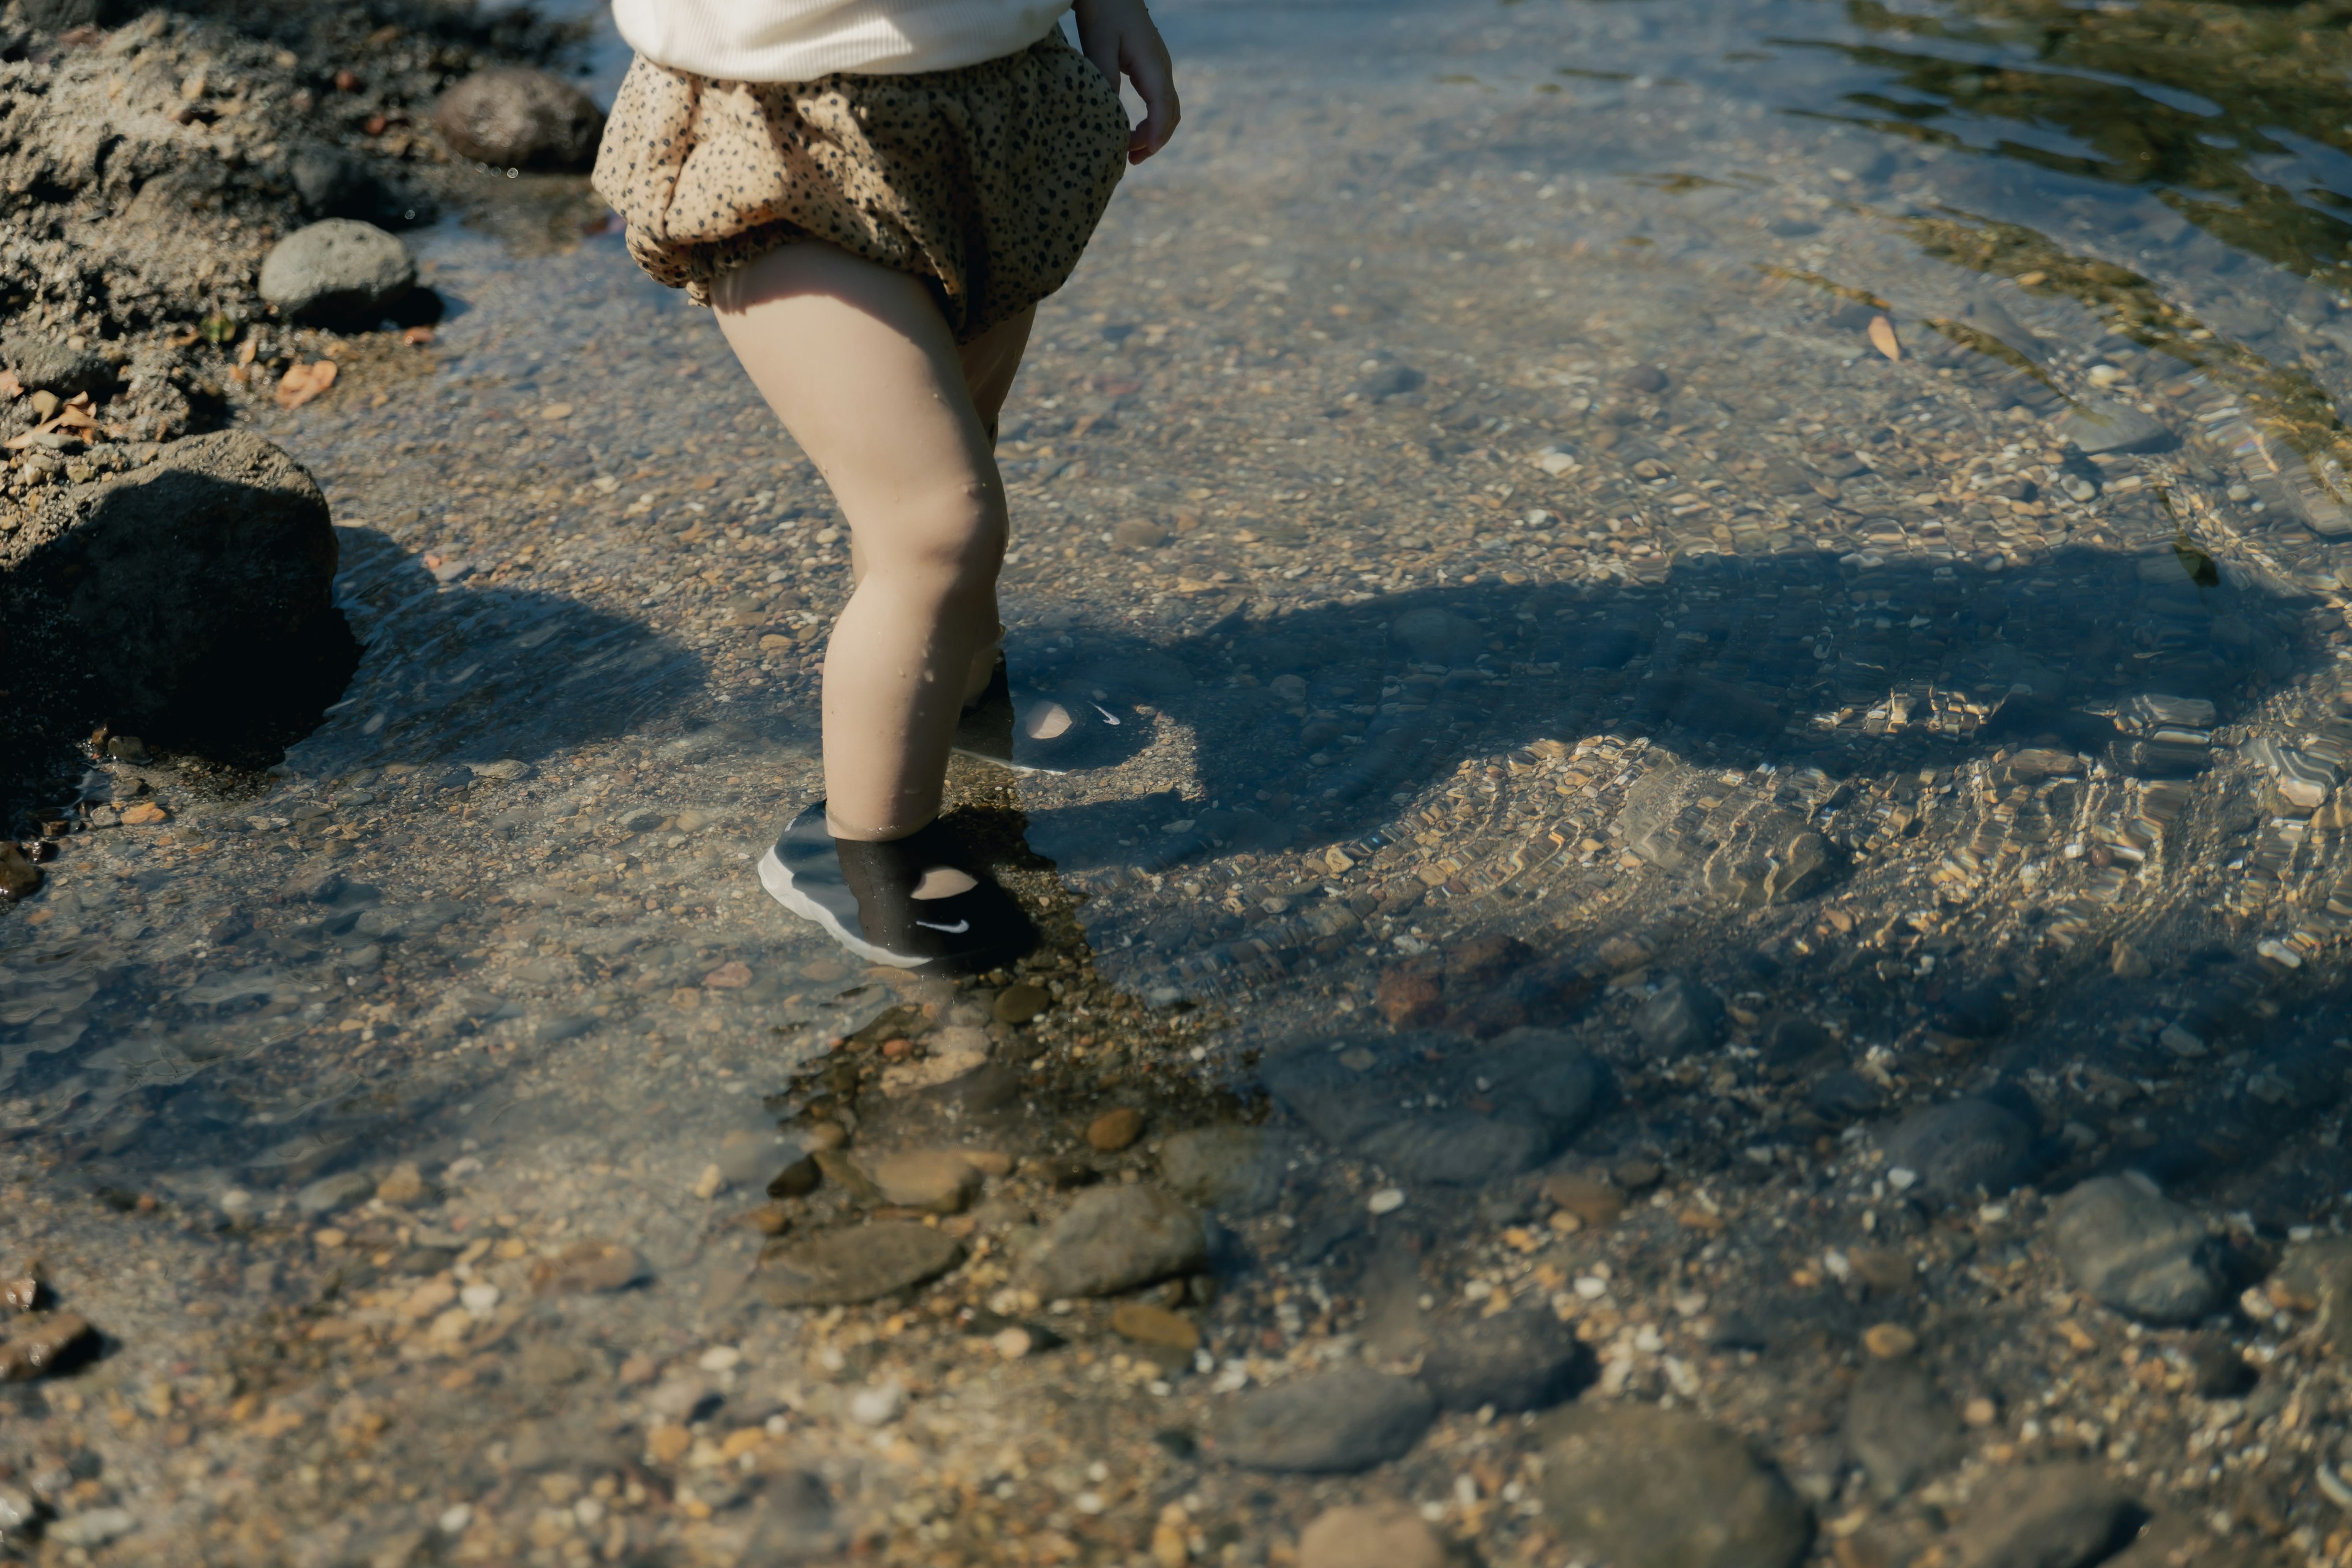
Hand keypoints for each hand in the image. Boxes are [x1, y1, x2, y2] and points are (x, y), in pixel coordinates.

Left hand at [1072, 0, 1178, 163]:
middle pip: (1170, 113)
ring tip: (1131, 153)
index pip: (1163, 105)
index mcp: (1152, 63)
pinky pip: (1159, 101)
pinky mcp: (1151, 68)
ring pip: (1167, 109)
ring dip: (1154, 133)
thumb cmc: (1104, 11)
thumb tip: (1110, 114)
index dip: (1156, 133)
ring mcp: (1159, 68)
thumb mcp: (1098, 44)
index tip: (1143, 152)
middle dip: (1154, 140)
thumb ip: (1106, 77)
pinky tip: (1132, 131)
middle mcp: (1162, 68)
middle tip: (1130, 160)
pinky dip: (1151, 122)